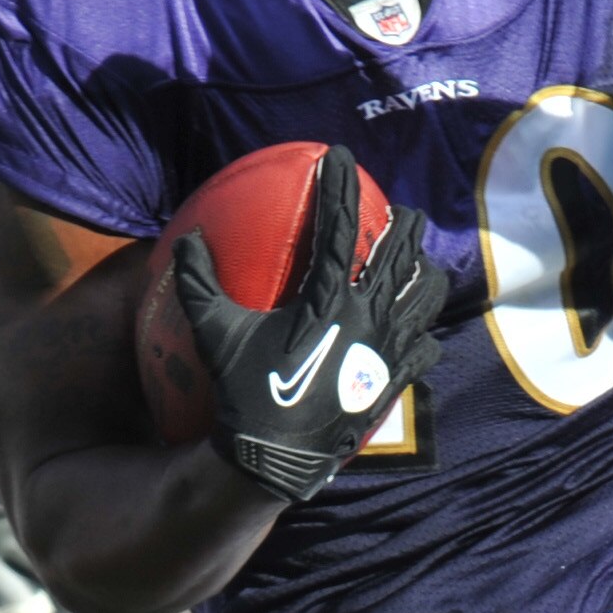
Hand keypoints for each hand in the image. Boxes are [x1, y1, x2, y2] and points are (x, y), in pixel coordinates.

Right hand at [171, 148, 446, 502]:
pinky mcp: (396, 381)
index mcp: (326, 297)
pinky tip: (416, 333)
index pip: (338, 225)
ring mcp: (388, 349)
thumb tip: (185, 238)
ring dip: (423, 274)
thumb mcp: (215, 333)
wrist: (277, 457)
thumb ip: (197, 282)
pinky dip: (422, 335)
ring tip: (418, 265)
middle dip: (404, 224)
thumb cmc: (244, 392)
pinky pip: (426, 347)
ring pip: (427, 295)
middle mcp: (367, 315)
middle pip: (400, 251)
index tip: (339, 155)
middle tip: (401, 212)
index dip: (339, 184)